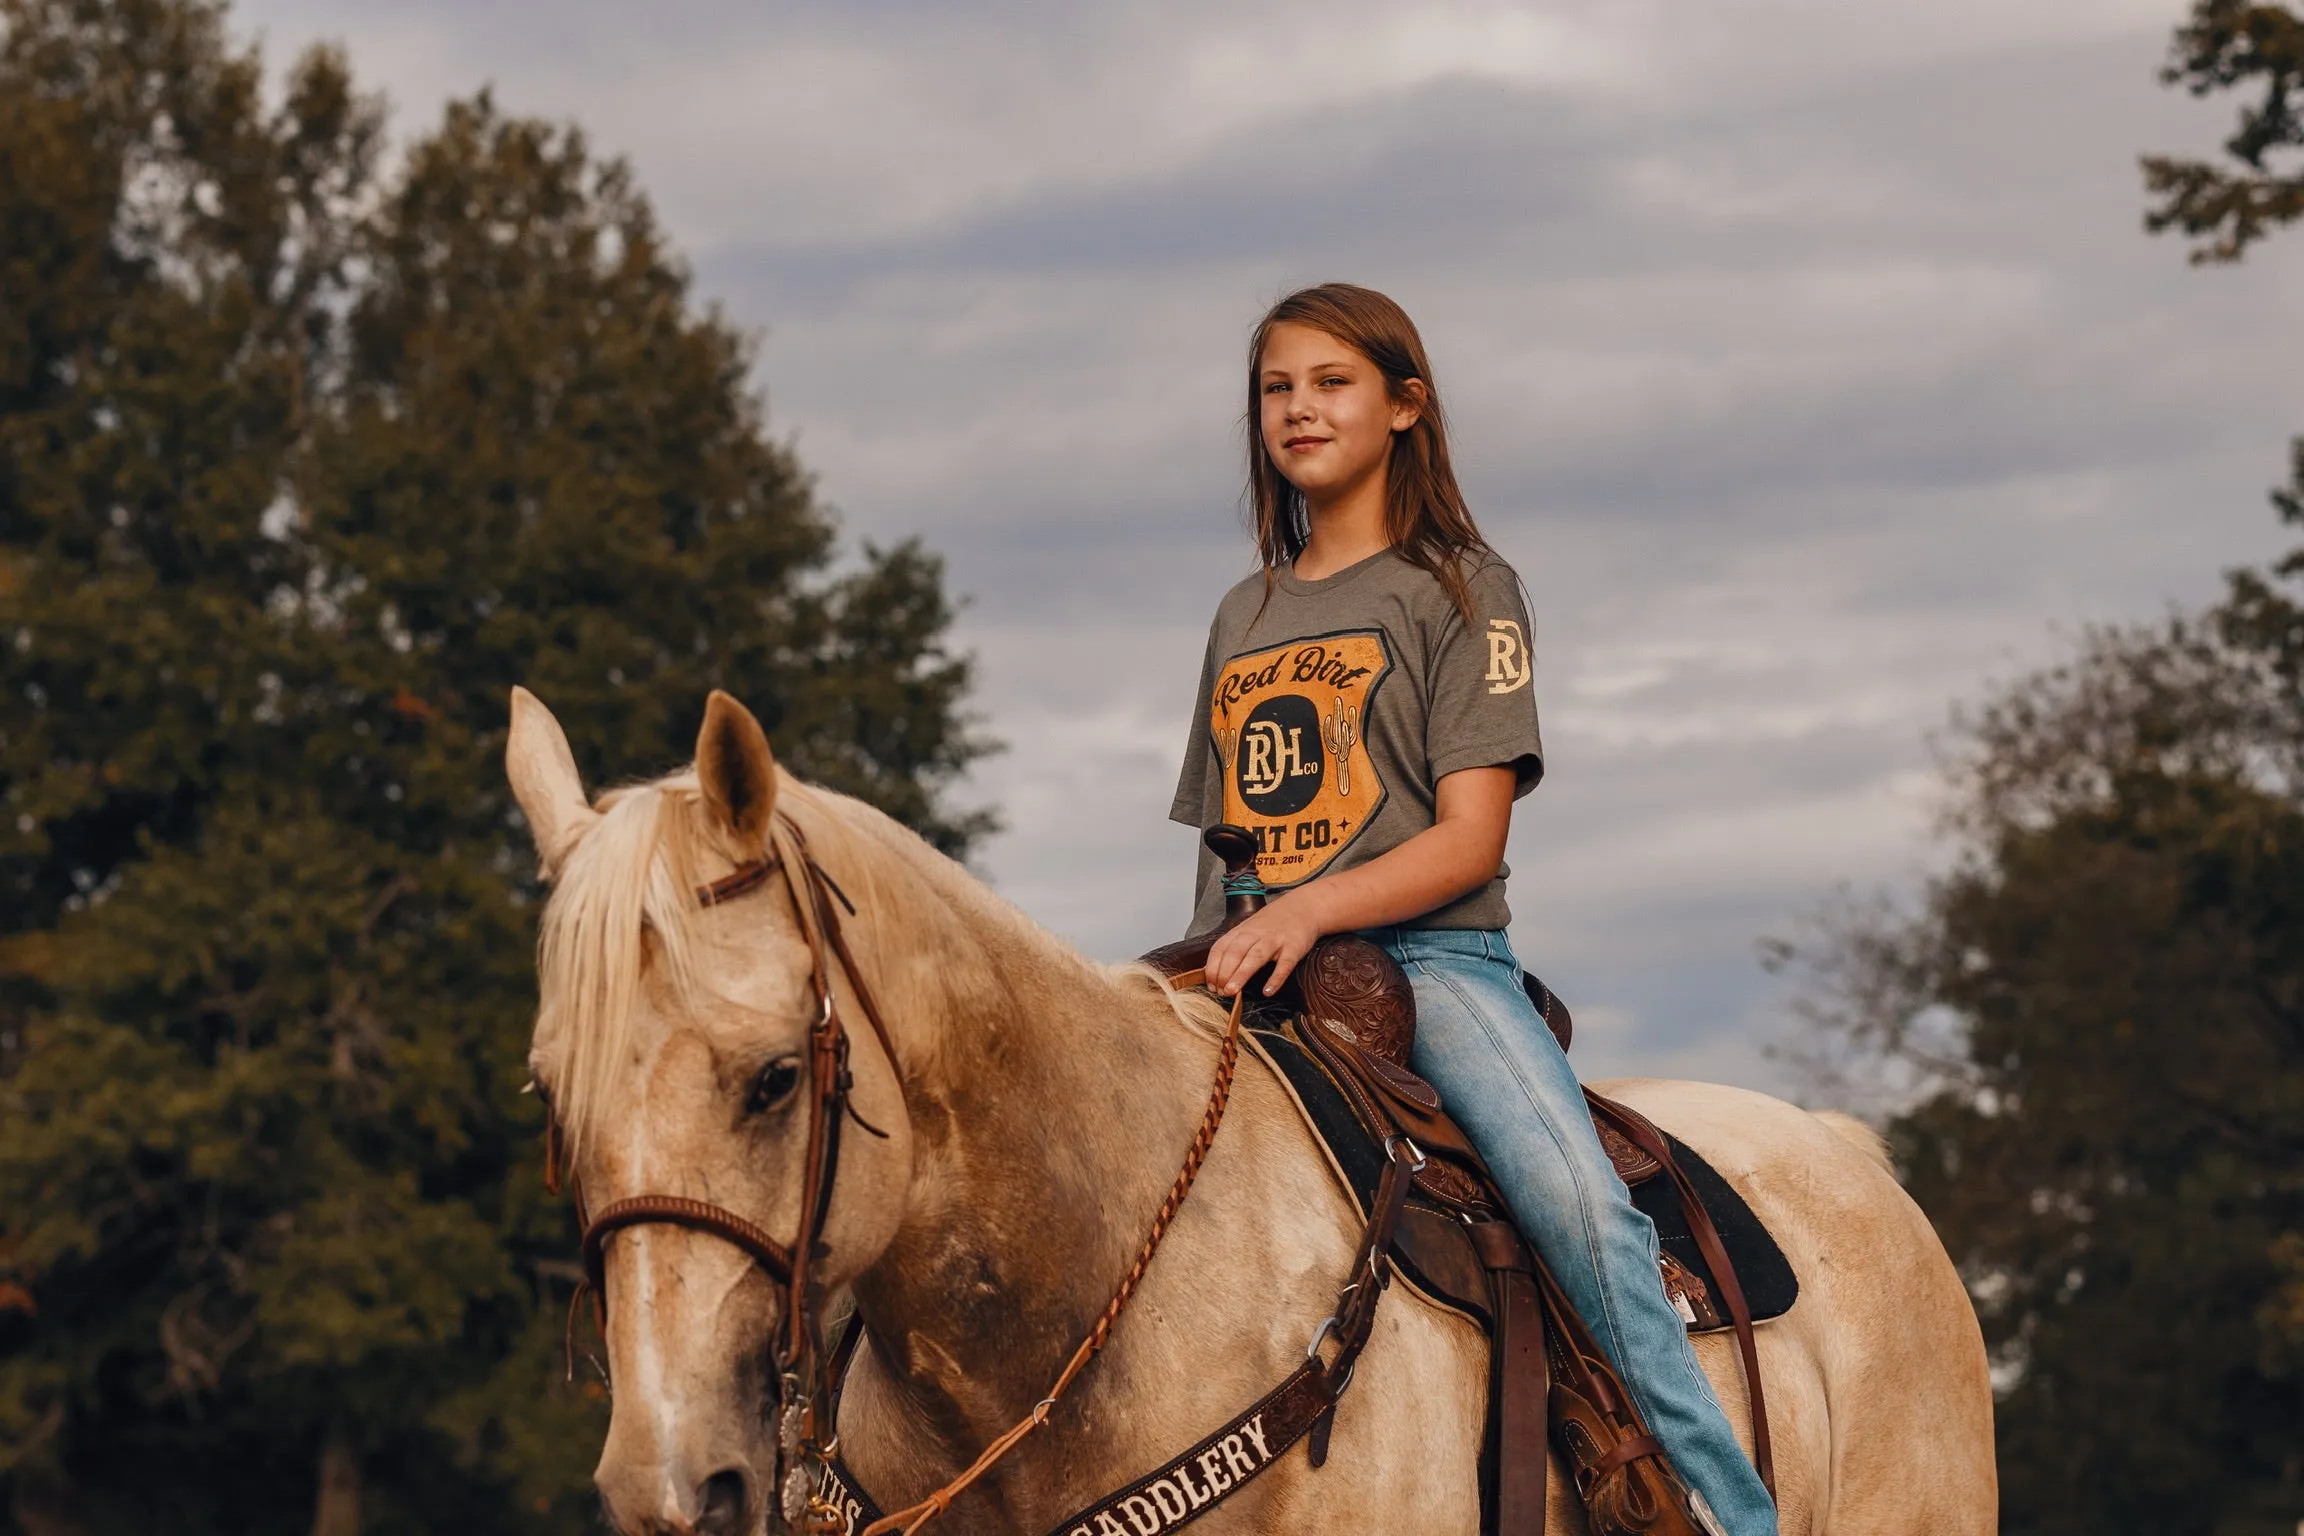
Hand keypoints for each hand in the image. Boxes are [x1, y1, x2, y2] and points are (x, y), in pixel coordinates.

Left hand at [1205, 889, 1328, 997]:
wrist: (1304, 907)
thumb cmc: (1273, 923)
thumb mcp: (1249, 929)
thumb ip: (1235, 946)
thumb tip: (1216, 972)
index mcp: (1242, 931)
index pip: (1221, 948)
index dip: (1213, 967)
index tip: (1210, 985)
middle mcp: (1256, 934)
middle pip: (1235, 953)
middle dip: (1223, 973)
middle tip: (1218, 992)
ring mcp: (1275, 940)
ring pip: (1255, 957)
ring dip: (1241, 975)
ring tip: (1232, 992)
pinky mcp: (1294, 948)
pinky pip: (1284, 964)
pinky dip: (1276, 978)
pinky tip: (1268, 991)